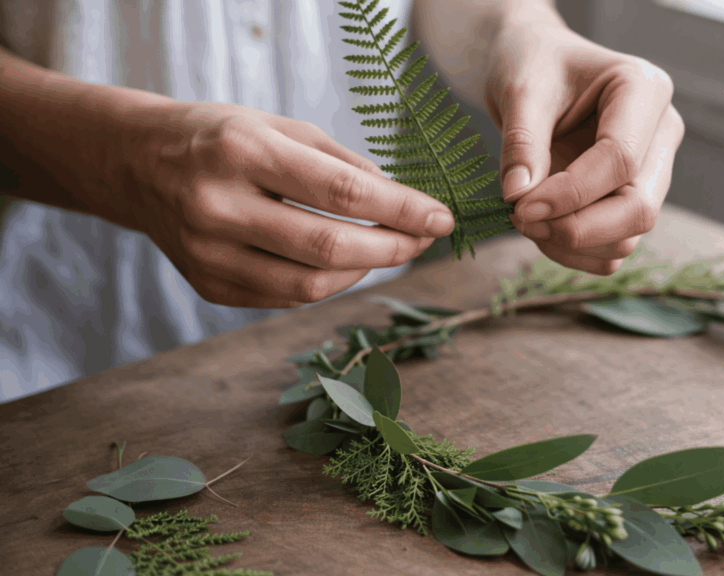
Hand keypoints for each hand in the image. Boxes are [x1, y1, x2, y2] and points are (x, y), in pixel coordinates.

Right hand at [129, 102, 453, 307]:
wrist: (138, 164)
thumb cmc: (221, 138)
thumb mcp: (282, 127)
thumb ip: (343, 164)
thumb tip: (404, 205)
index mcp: (242, 151)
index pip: (341, 193)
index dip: (401, 211)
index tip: (442, 218)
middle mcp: (219, 207)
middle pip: (329, 249)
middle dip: (392, 249)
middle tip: (424, 239)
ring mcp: (209, 254)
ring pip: (310, 287)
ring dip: (365, 272)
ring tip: (389, 250)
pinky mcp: (208, 286)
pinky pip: (286, 299)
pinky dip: (327, 284)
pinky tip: (345, 264)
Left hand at [483, 13, 684, 274]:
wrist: (536, 68)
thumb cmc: (533, 64)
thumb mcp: (521, 91)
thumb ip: (521, 143)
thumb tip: (519, 198)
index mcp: (645, 89)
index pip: (620, 160)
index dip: (570, 194)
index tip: (519, 206)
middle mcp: (661, 132)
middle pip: (639, 208)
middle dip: (577, 228)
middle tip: (521, 220)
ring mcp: (652, 171)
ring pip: (628, 237)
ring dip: (571, 244)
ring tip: (523, 219)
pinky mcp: (633, 200)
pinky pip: (613, 250)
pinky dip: (575, 253)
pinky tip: (541, 231)